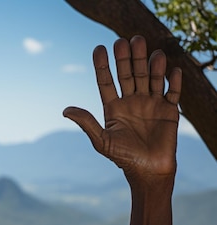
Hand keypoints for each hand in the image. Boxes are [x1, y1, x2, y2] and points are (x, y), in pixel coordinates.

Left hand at [63, 36, 181, 187]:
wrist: (148, 170)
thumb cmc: (123, 158)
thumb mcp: (102, 140)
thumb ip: (86, 123)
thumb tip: (65, 110)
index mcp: (113, 107)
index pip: (106, 81)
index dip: (103, 65)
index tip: (99, 48)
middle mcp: (131, 101)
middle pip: (129, 74)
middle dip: (127, 58)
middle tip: (125, 41)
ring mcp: (151, 103)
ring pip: (151, 78)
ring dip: (151, 64)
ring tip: (150, 51)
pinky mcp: (169, 109)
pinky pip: (172, 91)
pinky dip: (173, 81)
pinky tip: (171, 70)